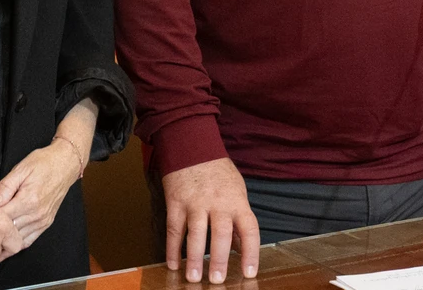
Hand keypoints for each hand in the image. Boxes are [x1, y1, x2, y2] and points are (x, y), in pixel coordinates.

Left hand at [0, 140, 82, 248]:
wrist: (65, 164)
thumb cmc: (43, 163)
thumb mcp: (20, 169)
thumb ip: (5, 188)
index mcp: (27, 200)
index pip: (2, 217)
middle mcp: (36, 214)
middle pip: (9, 230)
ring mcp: (42, 220)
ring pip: (18, 239)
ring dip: (4, 242)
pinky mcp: (47, 223)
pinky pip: (30, 240)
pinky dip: (18, 245)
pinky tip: (7, 247)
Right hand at [160, 157, 259, 283]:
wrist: (192, 146)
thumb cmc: (217, 171)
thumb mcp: (236, 191)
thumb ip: (238, 219)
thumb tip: (240, 248)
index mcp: (237, 201)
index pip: (249, 230)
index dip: (250, 253)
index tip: (249, 272)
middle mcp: (218, 202)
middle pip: (220, 234)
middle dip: (218, 259)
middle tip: (216, 280)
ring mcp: (195, 202)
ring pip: (195, 233)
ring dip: (193, 258)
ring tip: (193, 277)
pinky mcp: (176, 202)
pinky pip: (174, 228)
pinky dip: (172, 248)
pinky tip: (173, 263)